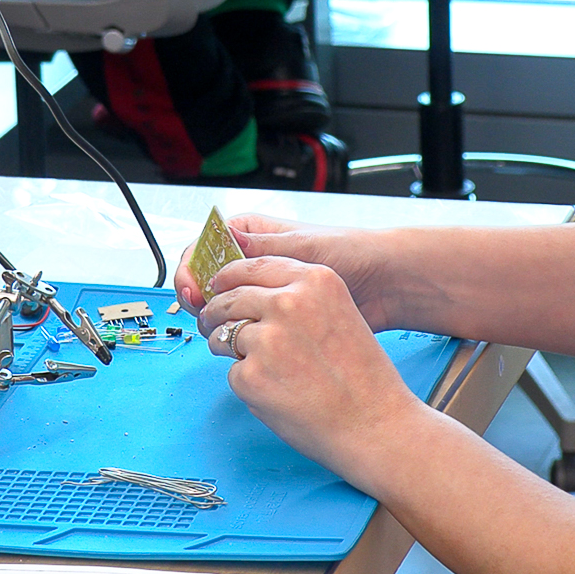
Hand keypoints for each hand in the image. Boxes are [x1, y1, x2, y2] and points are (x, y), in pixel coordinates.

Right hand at [173, 213, 396, 328]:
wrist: (382, 284)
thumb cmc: (349, 253)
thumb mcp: (302, 247)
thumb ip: (262, 246)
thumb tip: (225, 238)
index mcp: (249, 234)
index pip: (203, 248)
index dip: (192, 269)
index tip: (192, 289)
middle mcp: (250, 262)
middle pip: (205, 280)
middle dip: (199, 297)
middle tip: (204, 314)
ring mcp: (259, 290)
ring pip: (220, 305)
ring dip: (215, 318)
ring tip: (220, 329)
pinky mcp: (272, 316)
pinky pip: (243, 324)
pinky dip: (236, 332)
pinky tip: (240, 339)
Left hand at [198, 256, 425, 481]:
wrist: (374, 424)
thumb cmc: (362, 376)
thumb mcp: (340, 312)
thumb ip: (299, 297)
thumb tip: (251, 294)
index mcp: (313, 281)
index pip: (252, 265)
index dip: (229, 277)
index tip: (220, 286)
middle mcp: (288, 303)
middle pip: (230, 297)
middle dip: (216, 311)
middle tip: (212, 323)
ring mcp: (267, 340)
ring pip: (223, 335)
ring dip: (227, 348)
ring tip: (257, 367)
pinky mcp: (251, 377)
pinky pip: (232, 372)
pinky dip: (246, 383)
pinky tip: (276, 393)